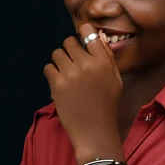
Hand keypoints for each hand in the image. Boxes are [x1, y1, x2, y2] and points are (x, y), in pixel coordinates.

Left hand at [44, 23, 122, 157]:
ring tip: (66, 75)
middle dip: (70, 51)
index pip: (88, 32)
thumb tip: (98, 35)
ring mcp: (71, 74)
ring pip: (56, 53)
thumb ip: (107, 58)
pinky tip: (60, 84)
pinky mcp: (57, 84)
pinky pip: (48, 68)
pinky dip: (52, 74)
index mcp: (103, 62)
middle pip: (69, 42)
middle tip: (73, 64)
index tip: (81, 42)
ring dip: (60, 62)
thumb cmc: (108, 107)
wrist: (95, 132)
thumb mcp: (115, 80)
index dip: (83, 33)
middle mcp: (87, 64)